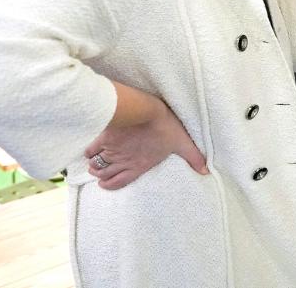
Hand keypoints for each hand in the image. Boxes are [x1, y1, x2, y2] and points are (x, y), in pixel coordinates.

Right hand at [85, 99, 207, 189]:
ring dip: (94, 165)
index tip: (105, 184)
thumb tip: (207, 171)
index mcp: (139, 166)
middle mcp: (122, 162)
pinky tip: (90, 149)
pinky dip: (88, 152)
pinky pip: (89, 150)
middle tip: (100, 171)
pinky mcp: (104, 138)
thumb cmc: (166, 127)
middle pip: (103, 176)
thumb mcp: (182, 143)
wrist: (147, 110)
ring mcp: (112, 151)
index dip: (109, 185)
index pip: (119, 183)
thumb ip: (193, 158)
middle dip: (100, 175)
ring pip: (95, 165)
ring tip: (95, 161)